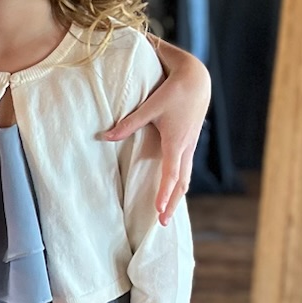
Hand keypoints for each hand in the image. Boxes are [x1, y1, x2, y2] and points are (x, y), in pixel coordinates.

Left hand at [100, 42, 209, 223]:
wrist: (197, 78)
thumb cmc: (172, 90)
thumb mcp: (150, 105)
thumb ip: (128, 123)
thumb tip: (105, 136)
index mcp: (176, 142)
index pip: (171, 174)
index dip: (164, 193)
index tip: (158, 210)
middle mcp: (186, 147)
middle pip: (182, 183)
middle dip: (172, 203)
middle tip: (162, 223)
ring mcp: (190, 146)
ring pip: (185, 178)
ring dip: (176, 196)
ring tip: (166, 213)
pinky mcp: (189, 143)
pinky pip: (185, 169)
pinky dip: (179, 184)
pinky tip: (171, 191)